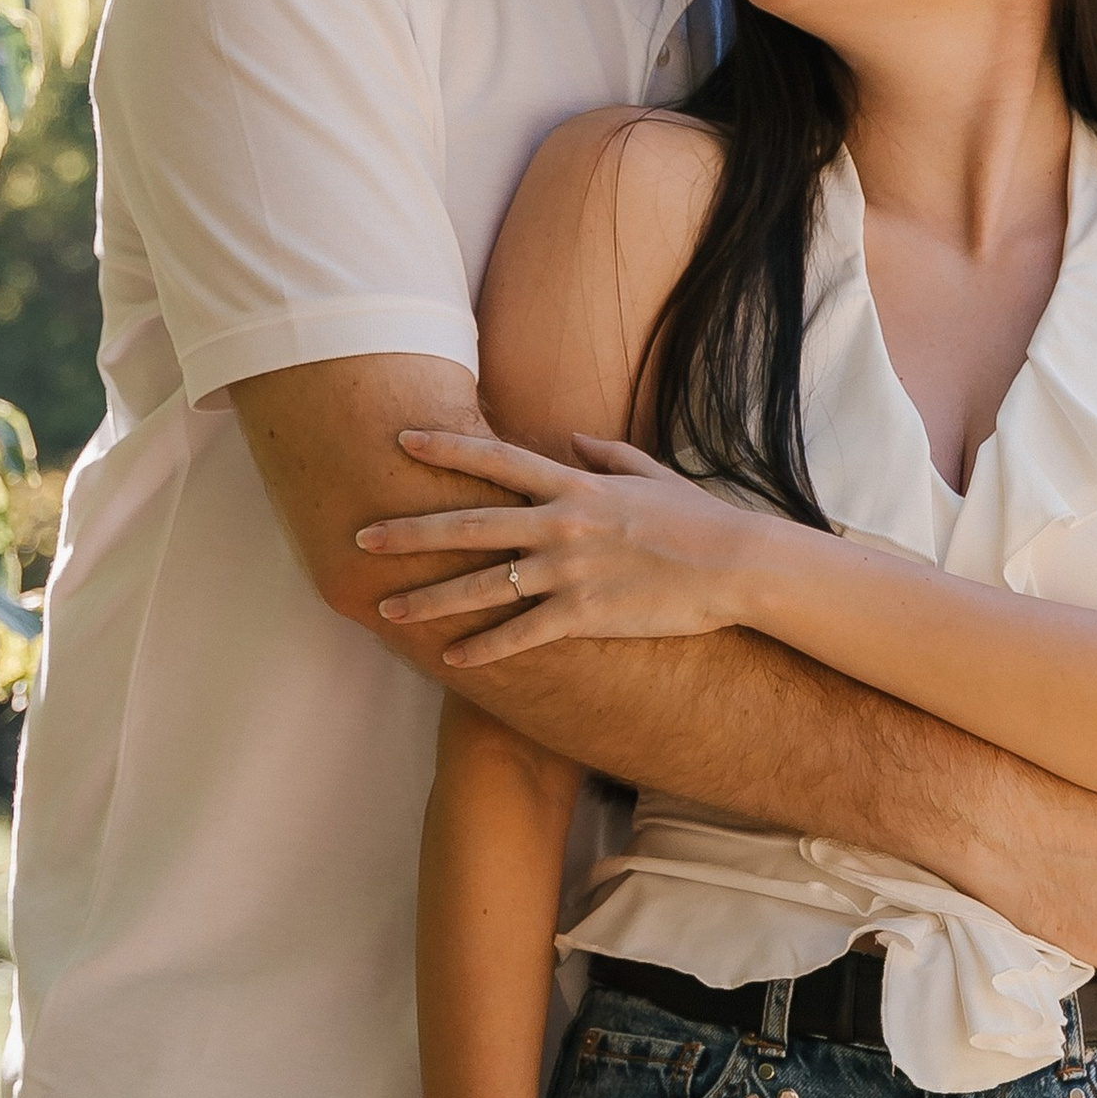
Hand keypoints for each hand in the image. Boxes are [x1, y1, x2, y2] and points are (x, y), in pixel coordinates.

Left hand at [357, 427, 753, 663]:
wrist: (735, 565)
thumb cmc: (696, 519)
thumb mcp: (651, 474)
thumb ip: (606, 453)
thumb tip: (571, 437)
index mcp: (575, 486)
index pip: (496, 460)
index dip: (447, 448)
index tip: (402, 440)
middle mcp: (562, 524)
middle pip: (470, 526)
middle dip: (410, 532)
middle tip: (361, 536)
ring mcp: (571, 572)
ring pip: (483, 586)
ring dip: (429, 599)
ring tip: (386, 610)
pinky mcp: (586, 616)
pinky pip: (521, 635)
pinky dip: (483, 649)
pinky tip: (449, 659)